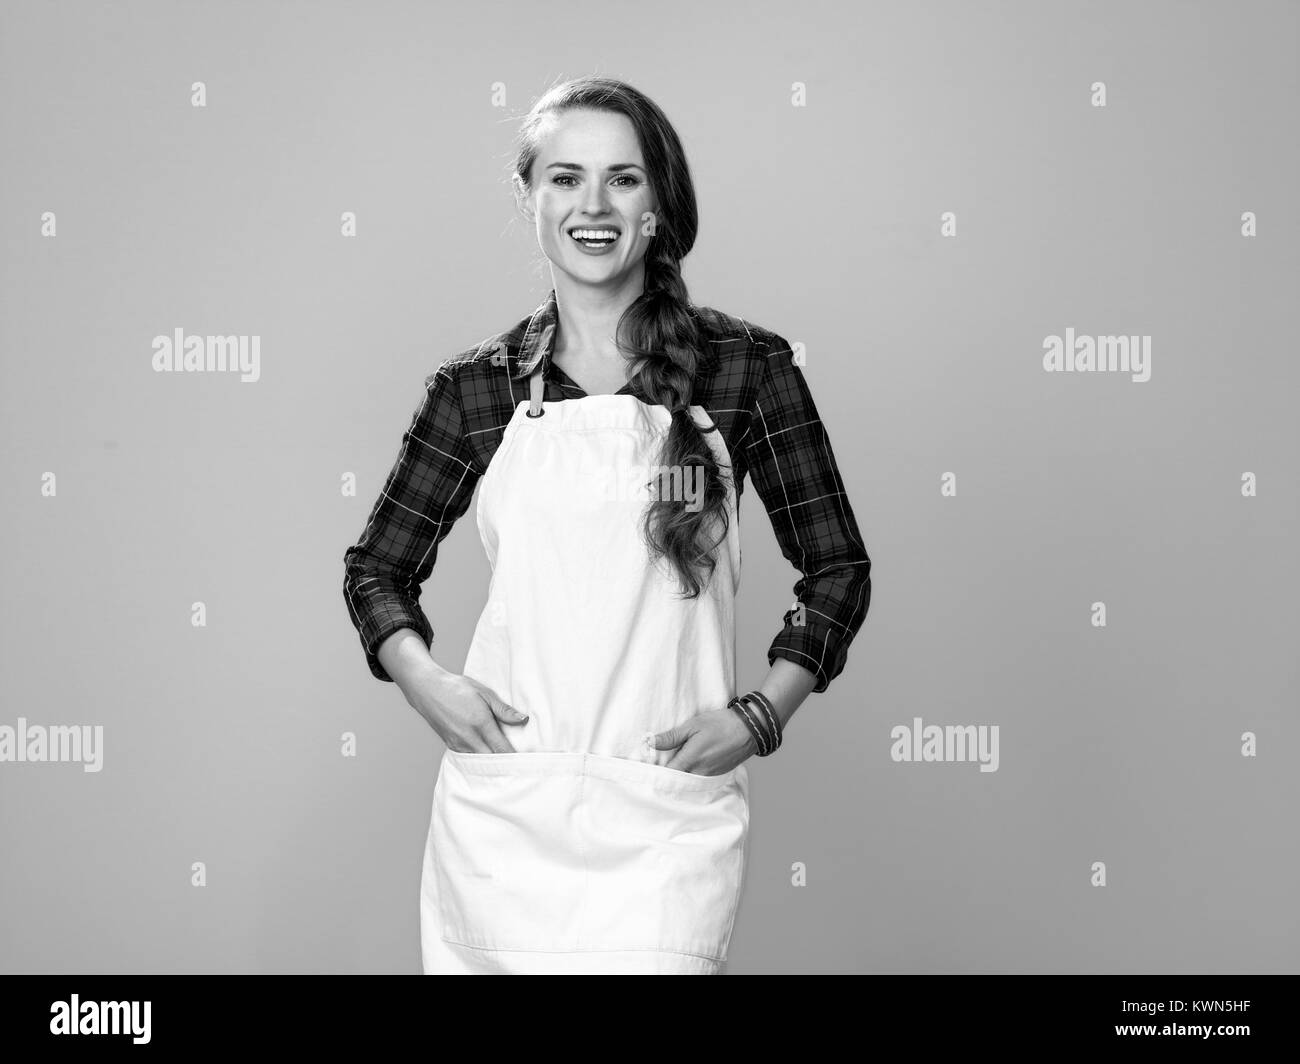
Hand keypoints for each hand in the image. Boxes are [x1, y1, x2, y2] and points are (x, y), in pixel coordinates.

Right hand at [403, 666, 527, 752]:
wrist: (428, 689)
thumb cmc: (458, 688)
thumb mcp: (485, 693)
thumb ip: (504, 710)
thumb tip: (523, 720)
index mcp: (480, 724)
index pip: (502, 750)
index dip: (515, 759)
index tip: (526, 762)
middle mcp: (468, 738)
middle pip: (492, 761)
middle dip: (505, 764)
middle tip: (519, 765)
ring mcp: (458, 744)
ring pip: (480, 762)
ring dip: (493, 762)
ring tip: (506, 760)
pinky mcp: (451, 746)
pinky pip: (470, 758)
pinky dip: (480, 758)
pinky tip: (488, 754)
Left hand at [652, 704, 758, 774]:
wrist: (751, 729)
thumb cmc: (721, 724)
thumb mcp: (693, 725)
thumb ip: (672, 737)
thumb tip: (651, 742)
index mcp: (691, 760)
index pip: (667, 775)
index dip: (656, 772)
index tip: (649, 765)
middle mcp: (700, 772)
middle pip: (677, 780)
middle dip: (668, 774)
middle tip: (660, 763)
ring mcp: (710, 775)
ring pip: (688, 780)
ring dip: (681, 774)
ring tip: (676, 760)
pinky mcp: (718, 775)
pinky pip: (699, 778)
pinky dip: (693, 773)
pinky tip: (692, 762)